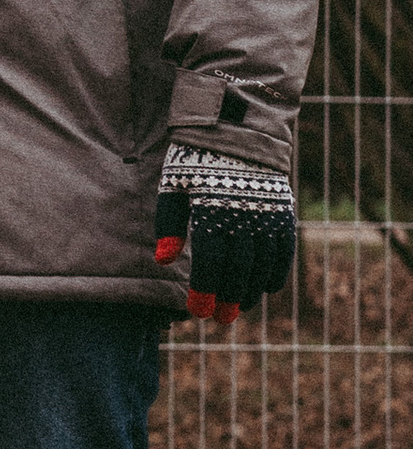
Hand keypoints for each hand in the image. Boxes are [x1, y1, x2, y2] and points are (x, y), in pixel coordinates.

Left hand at [154, 141, 294, 319]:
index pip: (211, 260)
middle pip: (239, 267)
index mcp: (213, 208)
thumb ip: (168, 223)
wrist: (236, 128)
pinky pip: (284, 248)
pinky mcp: (283, 209)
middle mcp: (243, 213)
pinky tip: (266, 288)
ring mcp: (267, 212)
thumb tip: (163, 261)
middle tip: (221, 320)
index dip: (205, 289)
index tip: (199, 313)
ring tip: (240, 308)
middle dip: (229, 297)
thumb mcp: (173, 186)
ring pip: (263, 262)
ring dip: (252, 289)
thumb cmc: (195, 161)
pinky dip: (277, 270)